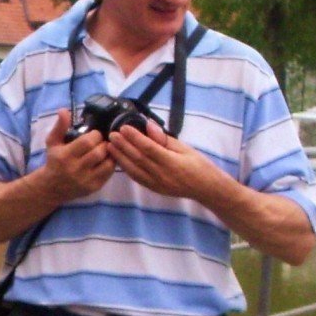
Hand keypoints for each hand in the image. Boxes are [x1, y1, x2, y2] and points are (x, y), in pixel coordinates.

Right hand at [38, 109, 113, 202]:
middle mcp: (76, 169)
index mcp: (65, 156)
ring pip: (107, 163)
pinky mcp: (94, 187)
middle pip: (99, 152)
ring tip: (105, 150)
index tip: (94, 135)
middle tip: (102, 142)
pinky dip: (110, 163)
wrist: (52, 187)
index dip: (95, 135)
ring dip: (109, 153)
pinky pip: (109, 173)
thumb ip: (60, 126)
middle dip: (103, 143)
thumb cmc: (54, 161)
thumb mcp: (52, 142)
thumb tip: (64, 110)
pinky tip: (106, 159)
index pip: (87, 142)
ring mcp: (86, 180)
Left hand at [108, 122, 227, 203]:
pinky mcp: (154, 188)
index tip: (124, 128)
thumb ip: (165, 139)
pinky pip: (137, 178)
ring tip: (110, 146)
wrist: (205, 188)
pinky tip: (119, 160)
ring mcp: (156, 183)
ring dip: (120, 157)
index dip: (134, 138)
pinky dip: (127, 169)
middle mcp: (161, 174)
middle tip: (112, 135)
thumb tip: (149, 126)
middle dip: (123, 146)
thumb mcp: (185, 148)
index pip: (148, 148)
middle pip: (138, 158)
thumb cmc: (198, 165)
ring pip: (134, 170)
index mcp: (171, 162)